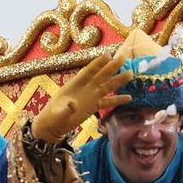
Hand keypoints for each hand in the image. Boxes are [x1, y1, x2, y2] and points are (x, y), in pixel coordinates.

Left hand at [30, 29, 158, 142]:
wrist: (52, 127)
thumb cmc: (52, 117)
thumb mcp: (57, 113)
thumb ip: (65, 109)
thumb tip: (72, 104)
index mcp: (74, 85)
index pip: (88, 72)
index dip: (97, 63)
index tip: (107, 55)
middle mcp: (84, 88)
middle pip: (100, 75)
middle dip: (111, 66)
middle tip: (123, 57)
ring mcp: (90, 97)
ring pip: (106, 87)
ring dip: (118, 80)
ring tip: (130, 73)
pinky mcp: (93, 107)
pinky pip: (107, 102)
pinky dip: (117, 100)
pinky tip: (129, 98)